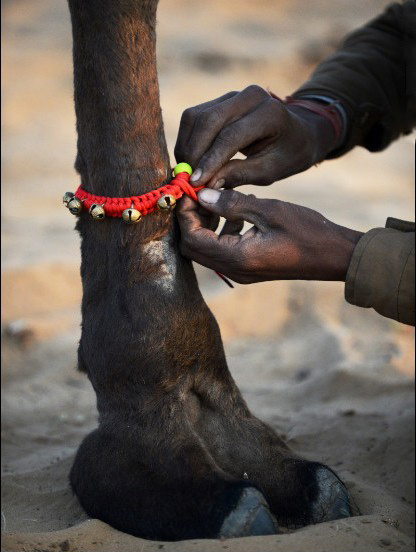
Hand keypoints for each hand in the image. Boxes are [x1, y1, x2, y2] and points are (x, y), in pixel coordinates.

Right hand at [174, 85, 337, 189]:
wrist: (297, 133)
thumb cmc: (286, 156)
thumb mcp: (270, 171)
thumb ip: (239, 175)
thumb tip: (206, 186)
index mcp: (269, 113)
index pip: (230, 136)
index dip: (210, 161)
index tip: (196, 183)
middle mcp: (249, 96)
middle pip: (208, 121)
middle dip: (193, 153)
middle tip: (187, 181)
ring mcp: (232, 95)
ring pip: (195, 117)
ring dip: (186, 147)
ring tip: (188, 173)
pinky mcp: (219, 100)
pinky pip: (194, 118)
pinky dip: (187, 140)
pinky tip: (190, 161)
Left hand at [178, 188, 362, 283]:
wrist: (335, 256)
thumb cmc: (308, 231)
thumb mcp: (269, 210)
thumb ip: (232, 203)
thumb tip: (202, 194)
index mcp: (237, 257)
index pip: (193, 238)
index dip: (186, 214)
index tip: (190, 190)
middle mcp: (234, 270)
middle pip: (193, 248)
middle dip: (190, 220)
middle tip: (198, 194)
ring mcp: (241, 271)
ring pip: (206, 250)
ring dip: (204, 225)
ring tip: (217, 199)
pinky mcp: (248, 267)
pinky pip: (222, 251)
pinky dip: (220, 231)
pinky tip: (237, 212)